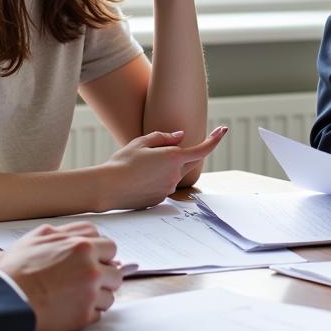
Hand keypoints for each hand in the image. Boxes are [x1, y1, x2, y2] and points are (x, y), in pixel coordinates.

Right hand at [0, 222, 122, 330]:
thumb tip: (91, 237)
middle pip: (116, 272)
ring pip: (110, 294)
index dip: (99, 255)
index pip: (110, 247)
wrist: (4, 298)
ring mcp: (89, 293)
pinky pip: (98, 314)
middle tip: (85, 281)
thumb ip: (70, 232)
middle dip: (104, 276)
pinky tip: (69, 308)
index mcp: (82, 245)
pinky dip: (87, 313)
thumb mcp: (41, 235)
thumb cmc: (17, 267)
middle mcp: (90, 268)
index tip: (91, 262)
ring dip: (97, 296)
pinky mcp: (83, 316)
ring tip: (73, 296)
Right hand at [96, 126, 227, 210]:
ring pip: (172, 174)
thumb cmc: (122, 162)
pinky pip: (163, 185)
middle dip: (173, 156)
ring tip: (138, 169)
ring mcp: (168, 189)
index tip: (223, 130)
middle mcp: (174, 175)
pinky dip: (155, 180)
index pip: (202, 149)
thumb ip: (164, 138)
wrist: (107, 187)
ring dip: (161, 169)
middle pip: (184, 162)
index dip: (215, 139)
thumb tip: (180, 136)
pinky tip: (138, 180)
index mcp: (173, 158)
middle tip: (149, 155)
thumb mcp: (141, 142)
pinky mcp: (160, 199)